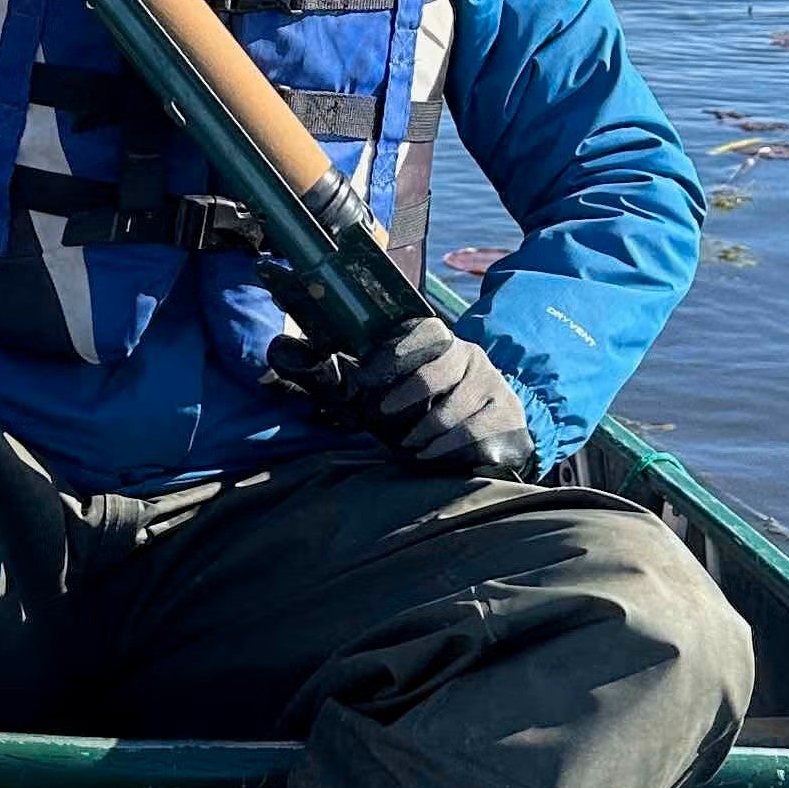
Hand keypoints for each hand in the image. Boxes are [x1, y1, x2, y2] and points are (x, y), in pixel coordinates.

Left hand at [268, 309, 535, 477]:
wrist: (482, 437)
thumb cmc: (415, 411)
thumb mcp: (374, 392)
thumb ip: (329, 373)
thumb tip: (279, 349)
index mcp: (438, 341)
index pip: (425, 330)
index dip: (396, 352)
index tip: (368, 380)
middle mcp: (471, 356)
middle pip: (442, 366)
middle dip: (407, 395)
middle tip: (385, 415)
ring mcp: (493, 386)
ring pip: (457, 406)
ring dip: (425, 430)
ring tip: (408, 446)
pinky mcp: (509, 418)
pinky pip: (478, 433)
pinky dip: (448, 450)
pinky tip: (430, 458)